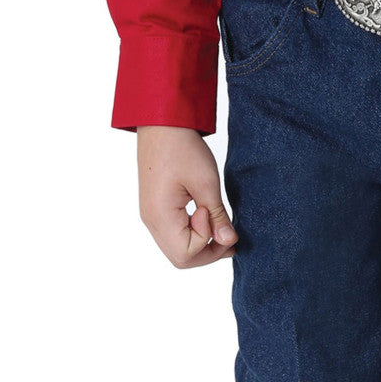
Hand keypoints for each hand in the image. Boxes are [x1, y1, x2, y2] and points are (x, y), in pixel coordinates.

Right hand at [137, 126, 236, 266]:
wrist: (161, 122)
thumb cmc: (182, 147)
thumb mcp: (207, 182)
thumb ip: (217, 216)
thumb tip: (229, 241)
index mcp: (160, 216)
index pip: (186, 255)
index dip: (207, 243)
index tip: (213, 215)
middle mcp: (151, 221)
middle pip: (180, 259)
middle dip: (208, 253)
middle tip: (229, 235)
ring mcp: (151, 216)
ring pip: (178, 250)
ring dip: (202, 245)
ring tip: (222, 228)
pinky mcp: (156, 210)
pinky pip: (174, 235)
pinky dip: (194, 235)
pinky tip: (208, 220)